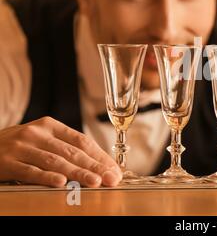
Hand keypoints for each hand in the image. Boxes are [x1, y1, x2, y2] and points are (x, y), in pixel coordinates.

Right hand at [0, 117, 121, 186]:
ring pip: (55, 161)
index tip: (114, 170)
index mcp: (50, 125)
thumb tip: (98, 166)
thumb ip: (64, 149)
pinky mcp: (6, 162)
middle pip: (72, 151)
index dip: (100, 156)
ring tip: (94, 182)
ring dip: (78, 173)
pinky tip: (62, 183)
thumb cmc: (17, 148)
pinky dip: (47, 177)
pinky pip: (30, 172)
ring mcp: (20, 146)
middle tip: (111, 179)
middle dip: (95, 166)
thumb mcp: (40, 141)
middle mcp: (37, 133)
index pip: (81, 141)